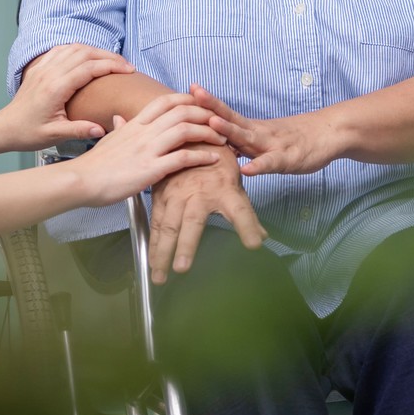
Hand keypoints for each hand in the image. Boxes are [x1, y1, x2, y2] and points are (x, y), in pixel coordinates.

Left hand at [0, 44, 134, 151]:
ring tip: (112, 60)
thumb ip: (79, 130)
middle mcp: (49, 73)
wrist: (4, 128)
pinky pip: (61, 50)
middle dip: (109, 56)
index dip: (111, 66)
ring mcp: (43, 68)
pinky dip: (78, 49)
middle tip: (126, 65)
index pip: (89, 68)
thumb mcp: (54, 136)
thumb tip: (102, 129)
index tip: (128, 71)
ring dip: (95, 50)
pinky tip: (88, 55)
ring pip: (74, 48)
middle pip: (85, 53)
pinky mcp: (39, 68)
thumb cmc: (27, 133)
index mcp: (55, 88)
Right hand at [70, 92, 227, 206]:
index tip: (202, 105)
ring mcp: (148, 149)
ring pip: (186, 130)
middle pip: (182, 111)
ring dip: (208, 133)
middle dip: (205, 114)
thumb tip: (119, 118)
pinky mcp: (150, 169)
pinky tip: (213, 159)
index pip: (166, 101)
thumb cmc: (94, 164)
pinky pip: (182, 158)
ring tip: (222, 140)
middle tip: (219, 122)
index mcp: (134, 123)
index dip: (188, 99)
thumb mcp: (108, 139)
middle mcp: (144, 131)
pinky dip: (201, 156)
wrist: (81, 180)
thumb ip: (119, 128)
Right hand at [146, 154, 267, 284]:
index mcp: (225, 190)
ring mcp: (177, 194)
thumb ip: (247, 216)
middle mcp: (200, 193)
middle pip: (193, 223)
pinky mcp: (161, 196)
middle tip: (182, 269)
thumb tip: (262, 238)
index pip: (241, 210)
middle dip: (186, 246)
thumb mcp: (236, 186)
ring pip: (168, 226)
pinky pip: (156, 222)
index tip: (254, 244)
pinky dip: (153, 244)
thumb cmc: (217, 164)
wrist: (191, 137)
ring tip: (160, 276)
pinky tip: (151, 261)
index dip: (248, 226)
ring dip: (162, 253)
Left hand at [188, 85, 335, 176]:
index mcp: (251, 128)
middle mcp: (258, 132)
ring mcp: (273, 144)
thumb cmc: (294, 139)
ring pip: (248, 137)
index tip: (184, 92)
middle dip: (210, 108)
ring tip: (211, 124)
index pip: (224, 113)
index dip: (206, 103)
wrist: (329, 134)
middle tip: (191, 94)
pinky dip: (260, 166)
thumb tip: (213, 146)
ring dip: (229, 131)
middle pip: (231, 118)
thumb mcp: (263, 140)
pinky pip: (272, 163)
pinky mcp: (288, 159)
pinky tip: (247, 170)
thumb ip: (240, 143)